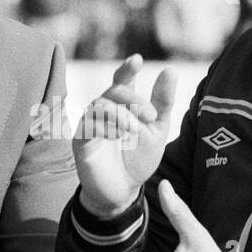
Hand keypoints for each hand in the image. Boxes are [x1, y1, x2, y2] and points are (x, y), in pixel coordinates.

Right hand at [73, 55, 177, 218]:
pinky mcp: (81, 141)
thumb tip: (170, 70)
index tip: (137, 60)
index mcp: (122, 105)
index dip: (128, 68)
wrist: (124, 191)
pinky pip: (87, 127)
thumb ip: (163, 102)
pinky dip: (103, 128)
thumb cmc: (139, 158)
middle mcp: (104, 110)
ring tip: (133, 129)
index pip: (122, 80)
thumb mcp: (157, 130)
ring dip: (120, 114)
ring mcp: (90, 124)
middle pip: (113, 91)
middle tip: (150, 116)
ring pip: (99, 106)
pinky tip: (116, 136)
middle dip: (133, 100)